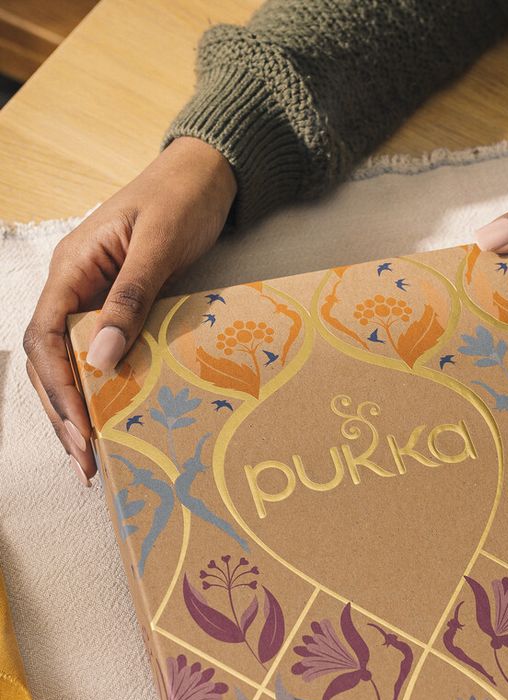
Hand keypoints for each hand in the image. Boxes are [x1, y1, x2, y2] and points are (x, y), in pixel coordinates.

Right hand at [24, 138, 236, 483]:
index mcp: (72, 267)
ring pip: (67, 364)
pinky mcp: (117, 309)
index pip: (46, 337)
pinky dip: (100, 392)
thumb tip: (101, 361)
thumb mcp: (159, 245)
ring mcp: (93, 299)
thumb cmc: (182, 199)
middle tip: (85, 461)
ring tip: (91, 457)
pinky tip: (110, 422)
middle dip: (62, 412)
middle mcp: (73, 286)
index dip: (58, 388)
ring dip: (75, 410)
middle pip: (48, 360)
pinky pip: (98, 356)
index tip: (81, 429)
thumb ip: (130, 299)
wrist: (206, 176)